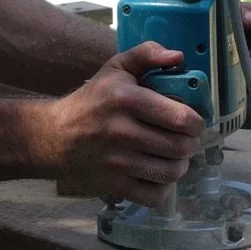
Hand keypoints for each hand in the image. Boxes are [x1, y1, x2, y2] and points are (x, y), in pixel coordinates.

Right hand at [45, 42, 204, 205]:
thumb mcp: (115, 68)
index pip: (181, 118)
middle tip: (183, 138)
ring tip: (173, 156)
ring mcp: (117, 162)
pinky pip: (155, 195)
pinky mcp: (113, 186)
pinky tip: (156, 173)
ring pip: (171, 172)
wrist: (54, 136)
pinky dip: (163, 187)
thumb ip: (147, 54)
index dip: (196, 122)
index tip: (191, 121)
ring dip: (180, 165)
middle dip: (190, 143)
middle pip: (181, 147)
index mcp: (126, 99)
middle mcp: (121, 131)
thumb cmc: (92, 100)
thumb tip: (179, 56)